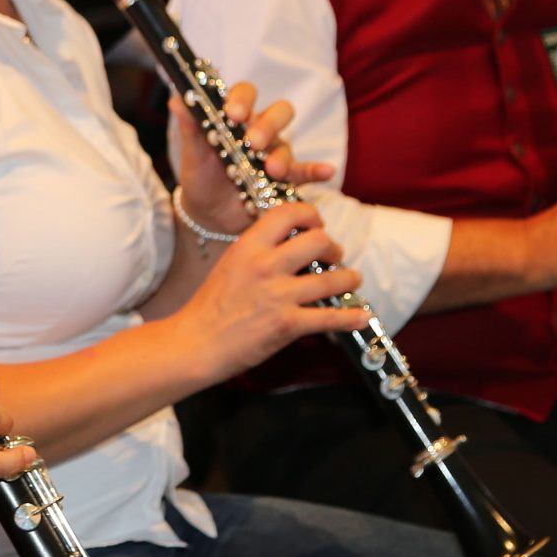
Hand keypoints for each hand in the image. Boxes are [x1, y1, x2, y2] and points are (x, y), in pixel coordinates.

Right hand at [165, 200, 369, 379]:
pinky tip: (361, 315)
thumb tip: (290, 241)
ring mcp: (278, 295)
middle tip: (334, 256)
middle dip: (333, 248)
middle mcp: (266, 266)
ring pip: (332, 279)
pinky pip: (329, 318)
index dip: (312, 215)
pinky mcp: (287, 325)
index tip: (317, 225)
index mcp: (249, 246)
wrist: (195, 342)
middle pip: (319, 241)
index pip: (290, 213)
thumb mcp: (231, 263)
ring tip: (352, 279)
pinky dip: (350, 317)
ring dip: (348, 279)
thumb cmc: (210, 305)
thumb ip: (259, 249)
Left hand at [173, 80, 333, 235]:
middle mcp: (260, 130)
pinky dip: (317, 170)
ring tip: (271, 170)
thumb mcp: (193, 154)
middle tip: (253, 143)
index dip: (243, 99)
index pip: (246, 94)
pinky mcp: (285, 179)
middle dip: (267, 126)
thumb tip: (176, 98)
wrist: (208, 213)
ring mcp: (275, 153)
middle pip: (278, 113)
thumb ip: (189, 127)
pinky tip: (327, 171)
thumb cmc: (200, 176)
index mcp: (237, 117)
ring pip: (288, 144)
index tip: (233, 114)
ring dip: (281, 155)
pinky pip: (305, 171)